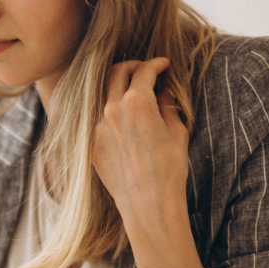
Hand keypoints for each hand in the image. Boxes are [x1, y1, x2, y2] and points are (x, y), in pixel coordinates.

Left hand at [92, 57, 189, 234]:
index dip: (156, 63)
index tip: (164, 64)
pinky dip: (111, 110)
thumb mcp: (177, 132)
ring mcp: (97, 126)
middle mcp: (111, 110)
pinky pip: (99, 117)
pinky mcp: (91, 142)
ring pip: (104, 93)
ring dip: (119, 86)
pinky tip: (125, 118)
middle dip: (134, 66)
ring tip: (133, 91)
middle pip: (117, 72)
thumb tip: (163, 90)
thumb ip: (167, 105)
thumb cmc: (170, 169)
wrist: (148, 204)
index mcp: (136, 103)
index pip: (143, 70)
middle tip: (146, 69)